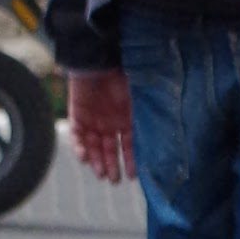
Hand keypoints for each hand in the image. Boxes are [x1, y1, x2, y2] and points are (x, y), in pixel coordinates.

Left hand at [68, 69, 134, 185]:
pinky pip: (77, 136)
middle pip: (111, 149)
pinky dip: (80, 148)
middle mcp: (111, 122)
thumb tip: (161, 142)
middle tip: (114, 180)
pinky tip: (85, 157)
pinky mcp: (78, 114)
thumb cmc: (123, 75)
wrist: (99, 58)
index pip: (130, 145)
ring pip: (94, 147)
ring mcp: (94, 119)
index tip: (134, 176)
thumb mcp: (139, 99)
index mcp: (127, 118)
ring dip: (97, 161)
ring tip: (101, 173)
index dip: (132, 161)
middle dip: (112, 166)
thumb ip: (145, 119)